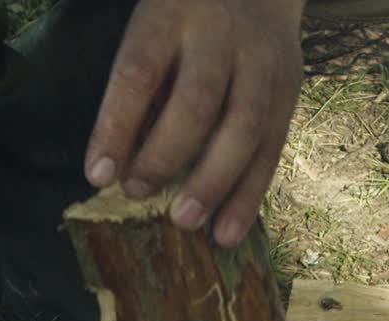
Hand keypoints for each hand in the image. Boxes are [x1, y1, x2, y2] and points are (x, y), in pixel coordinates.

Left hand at [83, 0, 305, 247]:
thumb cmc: (187, 19)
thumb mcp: (154, 31)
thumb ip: (142, 86)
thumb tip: (118, 164)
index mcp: (172, 14)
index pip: (139, 73)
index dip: (116, 127)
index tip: (98, 175)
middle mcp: (222, 35)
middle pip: (197, 101)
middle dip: (166, 155)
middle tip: (138, 194)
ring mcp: (263, 62)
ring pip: (243, 128)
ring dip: (214, 183)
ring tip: (186, 222)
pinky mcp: (290, 89)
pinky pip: (272, 147)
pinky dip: (250, 194)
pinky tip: (228, 230)